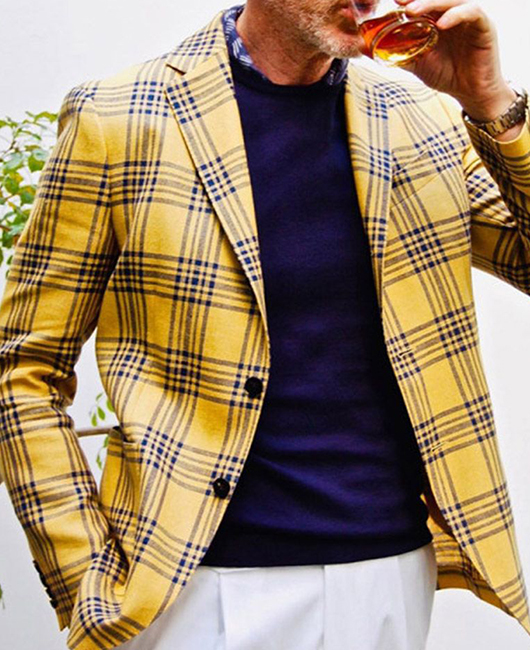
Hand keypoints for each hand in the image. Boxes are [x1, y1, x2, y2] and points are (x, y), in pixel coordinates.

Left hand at [394, 0, 516, 125]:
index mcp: (438, 21)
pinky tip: (441, 25)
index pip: (424, 4)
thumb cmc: (447, 75)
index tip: (393, 3)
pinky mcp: (484, 26)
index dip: (409, 1)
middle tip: (400, 3)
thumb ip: (397, 54)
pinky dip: (456, 15)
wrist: (471, 93)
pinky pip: (471, 13)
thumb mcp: (417, 64)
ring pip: (452, 1)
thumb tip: (367, 49)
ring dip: (432, 3)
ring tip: (413, 11)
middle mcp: (453, 15)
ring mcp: (469, 19)